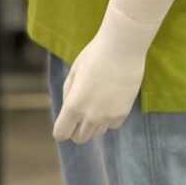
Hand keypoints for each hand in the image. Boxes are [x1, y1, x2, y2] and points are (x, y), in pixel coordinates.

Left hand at [52, 1, 155, 143]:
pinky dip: (109, 118)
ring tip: (98, 101)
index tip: (66, 120)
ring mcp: (108, 115)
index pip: (62, 134)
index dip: (62, 128)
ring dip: (94, 123)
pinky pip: (112, 125)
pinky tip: (110, 100)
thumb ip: (69, 93)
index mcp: (73, 105)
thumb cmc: (95, 54)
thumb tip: (68, 110)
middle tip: (81, 111)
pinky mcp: (123, 112)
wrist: (123, 46)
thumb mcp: (74, 71)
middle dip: (77, 128)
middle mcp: (90, 115)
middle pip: (79, 138)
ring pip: (97, 133)